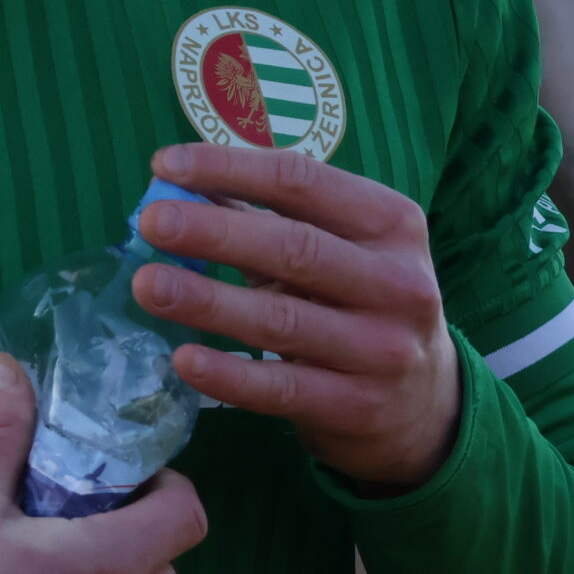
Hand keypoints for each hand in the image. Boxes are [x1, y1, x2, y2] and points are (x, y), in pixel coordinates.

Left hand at [131, 144, 460, 493]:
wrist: (425, 406)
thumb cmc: (361, 304)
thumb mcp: (336, 250)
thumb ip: (265, 220)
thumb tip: (179, 186)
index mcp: (391, 222)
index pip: (302, 181)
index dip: (230, 168)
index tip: (165, 165)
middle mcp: (398, 282)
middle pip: (294, 247)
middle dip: (214, 232)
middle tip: (152, 222)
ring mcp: (382, 350)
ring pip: (282, 320)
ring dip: (207, 301)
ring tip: (148, 285)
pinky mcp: (357, 408)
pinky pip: (281, 389)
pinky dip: (229, 375)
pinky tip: (183, 359)